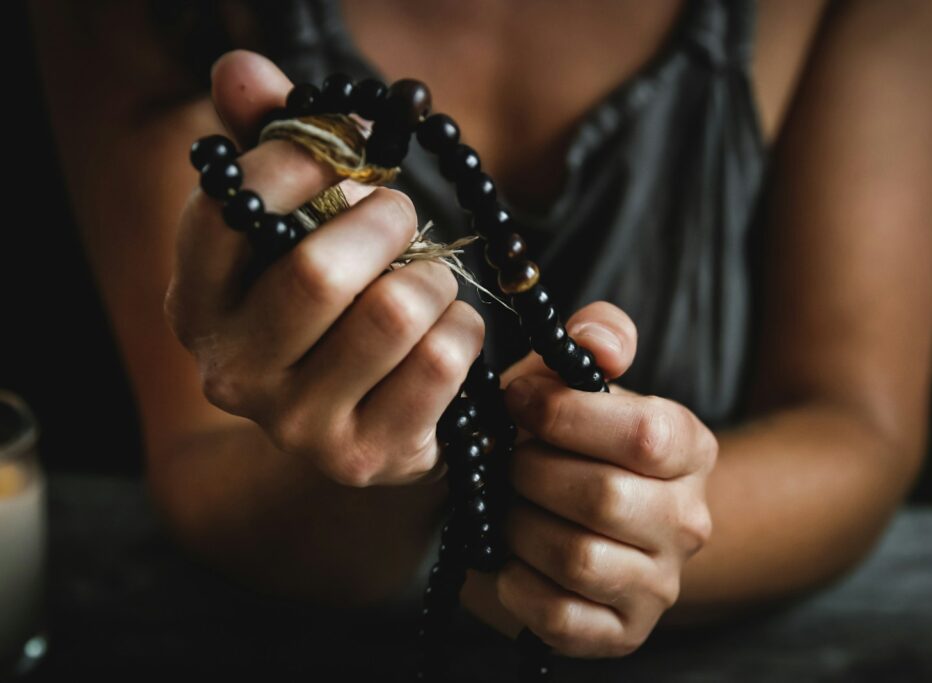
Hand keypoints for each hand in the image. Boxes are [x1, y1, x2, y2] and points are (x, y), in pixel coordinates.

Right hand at [164, 50, 483, 486]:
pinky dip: (464, 328)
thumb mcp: (292, 230)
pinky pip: (445, 359)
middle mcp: (231, 372)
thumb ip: (268, 147)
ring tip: (425, 282)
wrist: (356, 425)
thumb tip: (243, 71)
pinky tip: (446, 334)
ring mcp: (297, 425)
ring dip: (431, 277)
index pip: (233, 209)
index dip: (303, 159)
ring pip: (396, 312)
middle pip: (321, 270)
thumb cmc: (329, 309)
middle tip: (400, 215)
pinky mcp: (367, 456)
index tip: (351, 147)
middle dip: (384, 222)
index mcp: (196, 304)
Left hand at [466, 302, 717, 656]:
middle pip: (603, 498)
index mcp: (689, 447)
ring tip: (507, 508)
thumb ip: (599, 338)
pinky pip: (561, 617)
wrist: (570, 519)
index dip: (565, 415)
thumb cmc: (567, 440)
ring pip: (579, 559)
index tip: (517, 401)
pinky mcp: (623, 633)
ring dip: (520, 528)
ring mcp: (661, 584)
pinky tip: (509, 561)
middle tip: (508, 463)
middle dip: (532, 474)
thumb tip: (600, 342)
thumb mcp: (578, 379)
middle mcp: (689, 520)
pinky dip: (517, 586)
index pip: (643, 434)